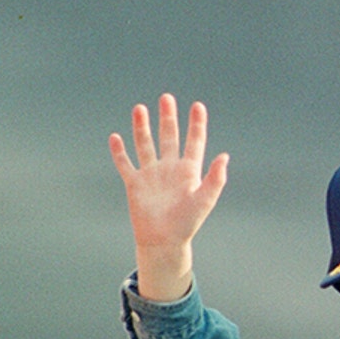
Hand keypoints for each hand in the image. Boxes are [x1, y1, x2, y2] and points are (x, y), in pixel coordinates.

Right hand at [109, 93, 228, 300]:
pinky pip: (125, 164)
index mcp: (189, 171)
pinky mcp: (134, 183)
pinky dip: (119, 151)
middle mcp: (170, 168)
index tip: (198, 105)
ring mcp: (151, 174)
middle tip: (166, 97)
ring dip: (142, 127)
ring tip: (140, 108)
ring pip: (146, 144)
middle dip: (168, 117)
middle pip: (169, 136)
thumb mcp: (205, 199)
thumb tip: (224, 156)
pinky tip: (115, 137)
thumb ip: (215, 178)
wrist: (164, 241)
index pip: (194, 141)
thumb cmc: (187, 223)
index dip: (196, 124)